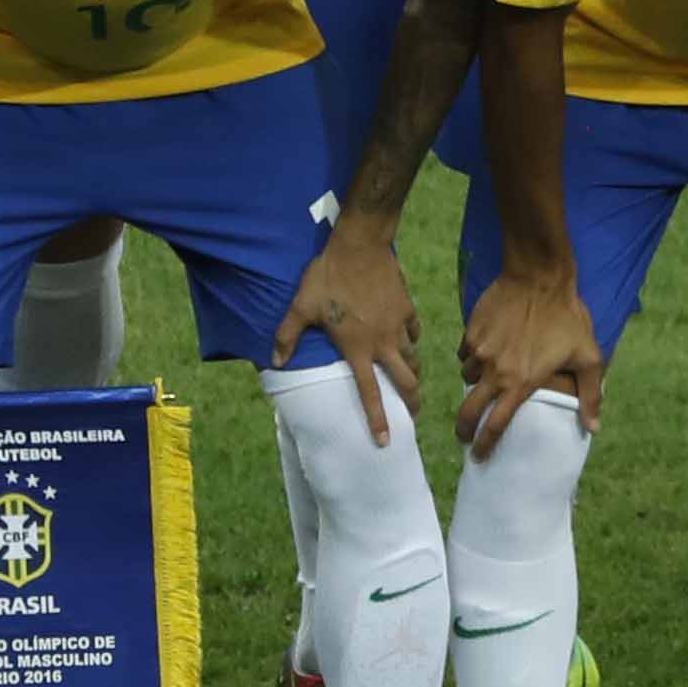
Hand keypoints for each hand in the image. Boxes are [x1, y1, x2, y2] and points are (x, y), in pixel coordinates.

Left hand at [274, 215, 419, 445]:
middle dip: (411, 402)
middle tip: (413, 415)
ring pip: (413, 358)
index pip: (370, 393)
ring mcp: (398, 325)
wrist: (360, 245)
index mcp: (357, 349)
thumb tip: (274, 361)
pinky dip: (411, 339)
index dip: (378, 420)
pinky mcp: (407, 307)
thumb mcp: (301, 306)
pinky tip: (407, 338)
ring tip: (413, 381)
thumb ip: (287, 336)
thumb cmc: (327, 277)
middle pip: (405, 381)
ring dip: (413, 373)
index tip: (386, 441)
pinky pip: (413, 331)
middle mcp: (382, 343)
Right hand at [452, 269, 604, 457]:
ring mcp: (480, 351)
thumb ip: (590, 396)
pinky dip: (473, 356)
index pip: (496, 425)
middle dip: (463, 428)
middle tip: (464, 436)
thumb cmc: (567, 317)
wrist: (539, 277)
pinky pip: (466, 352)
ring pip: (468, 377)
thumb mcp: (588, 357)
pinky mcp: (471, 331)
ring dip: (475, 383)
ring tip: (487, 380)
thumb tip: (594, 428)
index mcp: (521, 383)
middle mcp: (495, 371)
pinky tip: (487, 350)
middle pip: (469, 411)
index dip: (485, 444)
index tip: (479, 456)